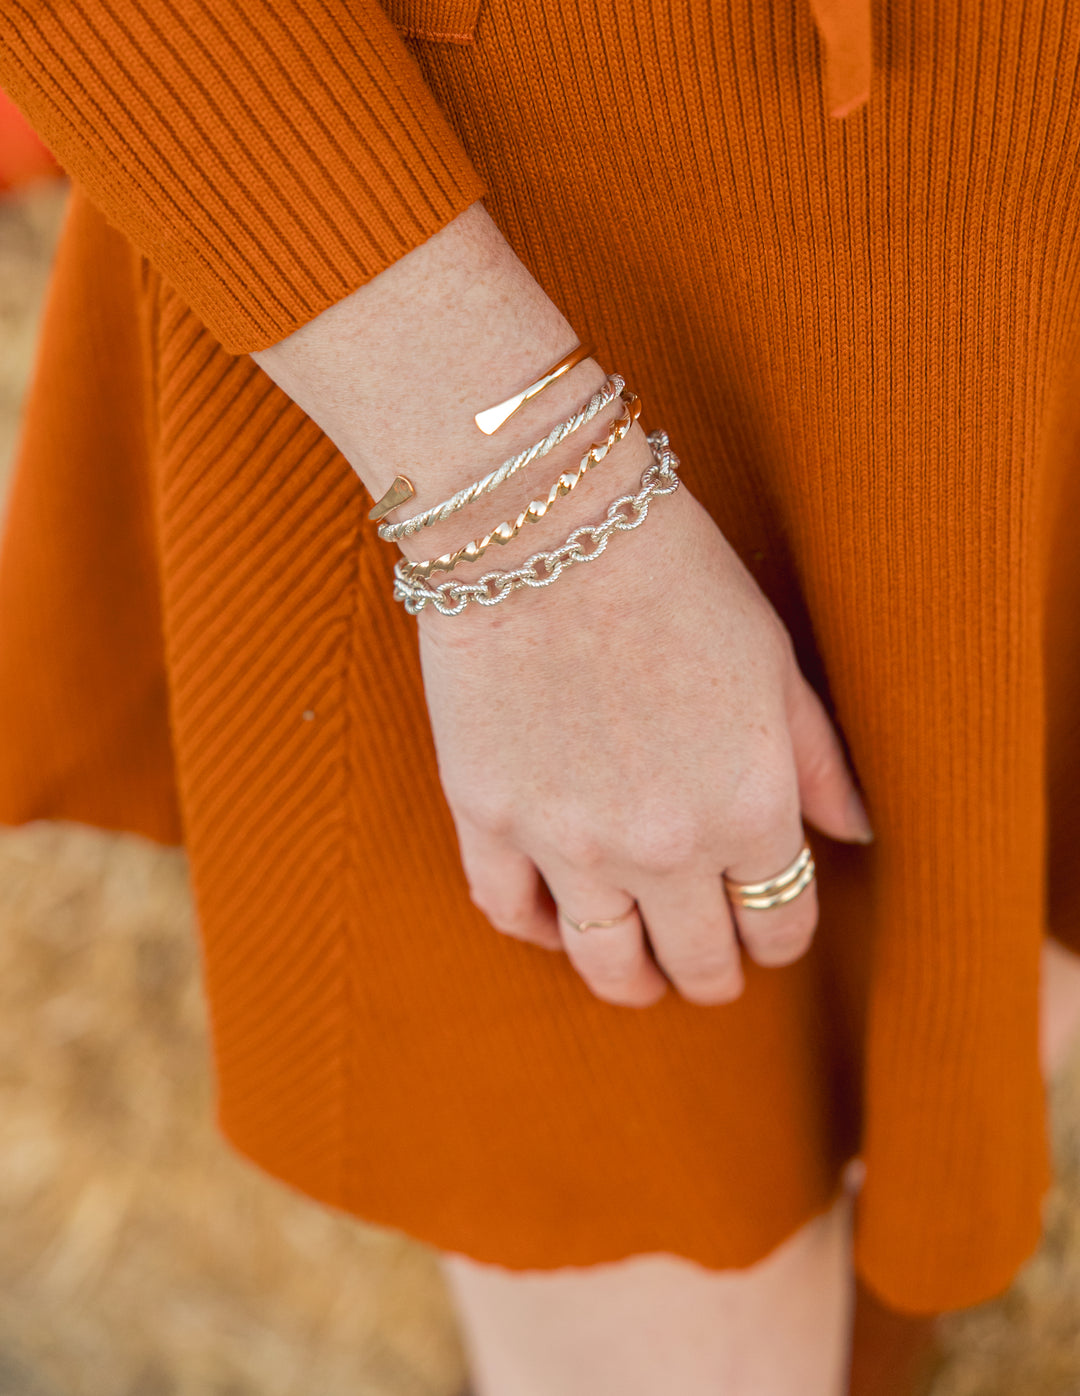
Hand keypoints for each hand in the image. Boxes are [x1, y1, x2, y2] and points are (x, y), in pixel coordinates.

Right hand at [418, 448, 873, 1008]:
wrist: (545, 523)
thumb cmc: (675, 573)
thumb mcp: (774, 661)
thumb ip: (817, 762)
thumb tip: (854, 834)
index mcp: (748, 807)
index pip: (779, 920)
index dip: (779, 933)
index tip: (768, 925)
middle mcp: (664, 846)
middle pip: (698, 961)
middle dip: (715, 972)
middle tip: (710, 966)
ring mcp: (568, 840)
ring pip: (606, 965)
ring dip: (633, 983)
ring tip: (638, 977)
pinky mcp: (488, 815)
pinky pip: (509, 911)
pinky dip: (537, 930)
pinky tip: (555, 920)